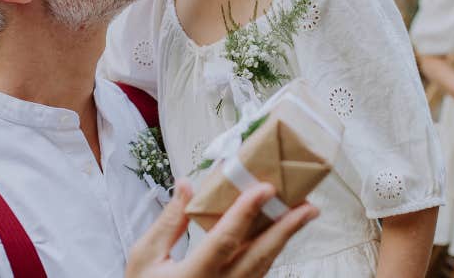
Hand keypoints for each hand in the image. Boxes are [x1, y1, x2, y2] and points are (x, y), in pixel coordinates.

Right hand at [125, 180, 318, 277]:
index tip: (264, 188)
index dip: (246, 212)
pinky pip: (256, 274)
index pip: (225, 240)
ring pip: (262, 266)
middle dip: (286, 229)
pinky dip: (269, 252)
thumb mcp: (145, 257)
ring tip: (301, 214)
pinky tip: (277, 234)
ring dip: (283, 239)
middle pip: (258, 257)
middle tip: (308, 206)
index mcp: (192, 277)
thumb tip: (186, 185)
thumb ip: (168, 222)